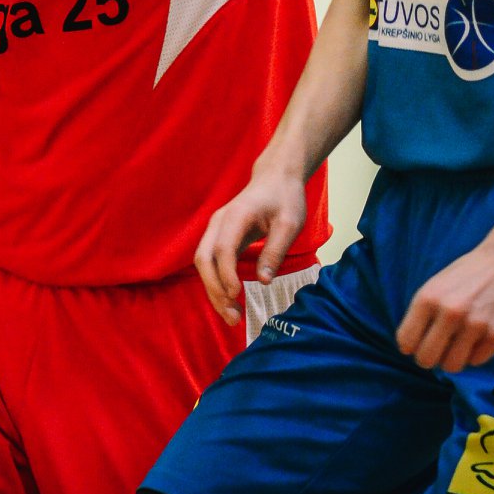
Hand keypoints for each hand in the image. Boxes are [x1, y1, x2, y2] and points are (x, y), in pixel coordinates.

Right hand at [194, 168, 307, 325]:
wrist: (276, 177)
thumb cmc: (285, 198)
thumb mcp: (290, 223)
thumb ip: (276, 250)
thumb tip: (264, 281)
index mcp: (236, 216)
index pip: (223, 248)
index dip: (226, 274)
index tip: (237, 295)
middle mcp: (219, 222)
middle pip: (204, 258)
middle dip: (214, 290)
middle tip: (233, 317)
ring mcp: (216, 229)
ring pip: (203, 263)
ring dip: (213, 291)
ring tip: (232, 316)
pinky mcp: (220, 236)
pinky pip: (211, 262)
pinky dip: (216, 283)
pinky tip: (230, 301)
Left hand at [396, 238, 493, 372]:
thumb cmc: (468, 273)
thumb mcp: (436, 286)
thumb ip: (423, 313)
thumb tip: (410, 347)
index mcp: (428, 298)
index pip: (406, 341)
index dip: (411, 347)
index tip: (418, 345)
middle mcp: (449, 312)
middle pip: (426, 359)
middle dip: (430, 359)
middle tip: (439, 350)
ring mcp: (474, 325)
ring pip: (452, 366)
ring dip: (453, 359)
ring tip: (459, 346)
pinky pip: (476, 361)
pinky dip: (475, 353)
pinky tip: (479, 338)